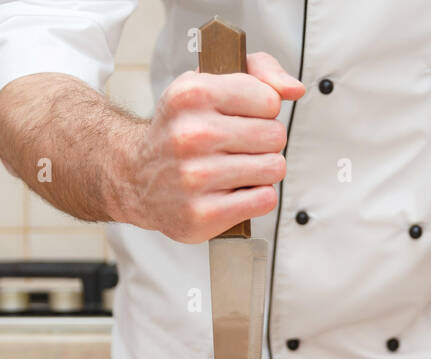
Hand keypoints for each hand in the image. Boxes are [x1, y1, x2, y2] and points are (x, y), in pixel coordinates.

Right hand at [116, 53, 303, 241]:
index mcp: (192, 94)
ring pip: (273, 168)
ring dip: (262, 170)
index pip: (270, 100)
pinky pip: (264, 200)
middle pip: (275, 136)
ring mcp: (196, 177)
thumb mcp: (207, 83)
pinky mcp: (203, 214)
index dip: (263, 110)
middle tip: (239, 147)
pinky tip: (234, 191)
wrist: (136, 176)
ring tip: (236, 169)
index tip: (242, 117)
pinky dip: (256, 197)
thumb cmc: (180, 129)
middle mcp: (191, 135)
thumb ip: (258, 72)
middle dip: (265, 142)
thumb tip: (294, 89)